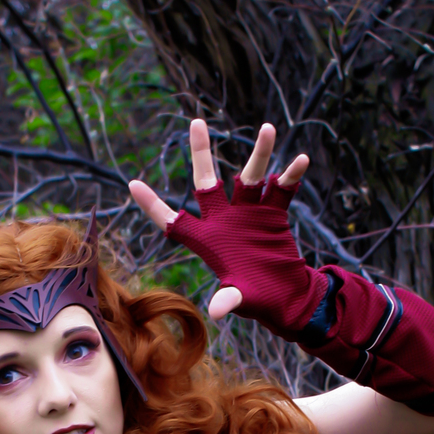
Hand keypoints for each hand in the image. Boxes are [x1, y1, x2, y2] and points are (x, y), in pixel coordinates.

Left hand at [129, 119, 312, 324]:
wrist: (286, 297)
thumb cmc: (259, 300)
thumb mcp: (242, 299)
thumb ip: (230, 299)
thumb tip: (218, 311)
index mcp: (207, 241)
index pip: (174, 221)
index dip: (154, 206)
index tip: (132, 184)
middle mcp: (225, 221)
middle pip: (207, 182)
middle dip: (201, 153)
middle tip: (196, 122)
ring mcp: (249, 214)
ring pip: (250, 177)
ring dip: (260, 153)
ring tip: (268, 128)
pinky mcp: (273, 214)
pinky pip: (282, 189)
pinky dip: (291, 175)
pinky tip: (301, 160)